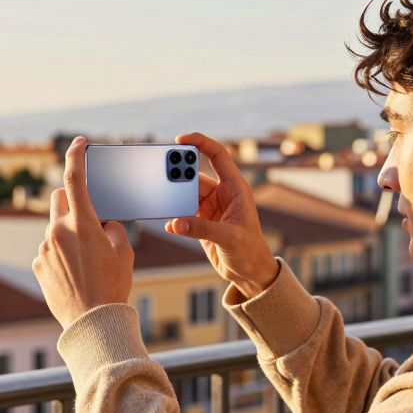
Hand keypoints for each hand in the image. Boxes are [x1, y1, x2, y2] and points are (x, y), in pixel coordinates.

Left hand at [32, 137, 134, 328]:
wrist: (93, 322)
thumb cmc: (113, 286)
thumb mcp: (124, 252)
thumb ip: (113, 228)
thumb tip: (102, 222)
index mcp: (82, 223)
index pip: (75, 177)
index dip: (76, 154)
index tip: (79, 142)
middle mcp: (58, 231)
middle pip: (58, 198)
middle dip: (71, 199)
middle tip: (86, 214)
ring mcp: (45, 248)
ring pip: (54, 226)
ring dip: (67, 232)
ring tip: (86, 259)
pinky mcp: (38, 264)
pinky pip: (49, 249)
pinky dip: (60, 253)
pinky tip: (75, 273)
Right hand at [166, 132, 277, 297]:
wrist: (249, 273)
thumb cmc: (250, 251)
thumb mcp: (229, 238)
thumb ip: (202, 229)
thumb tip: (176, 223)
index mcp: (235, 188)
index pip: (218, 155)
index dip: (200, 143)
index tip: (179, 140)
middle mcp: (222, 194)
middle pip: (195, 175)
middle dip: (179, 173)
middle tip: (162, 172)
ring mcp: (210, 208)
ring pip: (185, 194)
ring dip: (174, 198)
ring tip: (162, 200)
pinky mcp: (201, 223)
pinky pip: (182, 214)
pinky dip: (174, 218)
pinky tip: (170, 225)